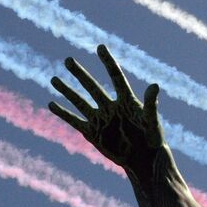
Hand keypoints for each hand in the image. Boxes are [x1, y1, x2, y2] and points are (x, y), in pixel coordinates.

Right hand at [48, 45, 163, 170]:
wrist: (144, 159)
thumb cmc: (153, 138)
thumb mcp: (152, 121)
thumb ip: (152, 103)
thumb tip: (155, 85)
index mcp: (126, 100)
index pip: (116, 77)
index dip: (108, 62)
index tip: (100, 47)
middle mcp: (111, 106)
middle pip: (92, 86)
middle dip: (80, 74)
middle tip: (67, 60)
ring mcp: (100, 119)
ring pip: (80, 102)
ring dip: (67, 90)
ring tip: (54, 79)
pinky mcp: (93, 133)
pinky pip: (75, 121)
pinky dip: (63, 113)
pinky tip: (52, 104)